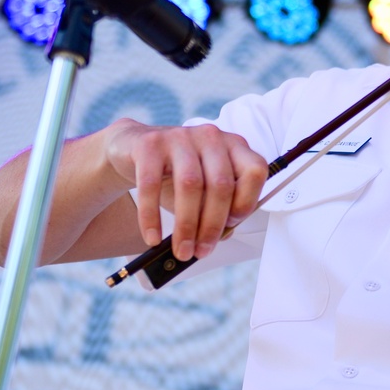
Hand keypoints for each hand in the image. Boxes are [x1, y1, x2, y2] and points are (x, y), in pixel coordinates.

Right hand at [103, 118, 268, 259]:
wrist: (134, 148)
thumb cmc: (177, 174)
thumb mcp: (204, 188)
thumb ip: (219, 208)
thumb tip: (222, 236)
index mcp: (234, 146)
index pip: (255, 171)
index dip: (247, 202)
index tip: (231, 226)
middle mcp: (211, 137)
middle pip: (221, 184)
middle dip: (212, 225)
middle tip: (202, 252)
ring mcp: (180, 137)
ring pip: (190, 185)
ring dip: (186, 226)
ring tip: (181, 250)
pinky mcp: (149, 144)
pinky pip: (151, 185)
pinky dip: (152, 217)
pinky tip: (153, 238)